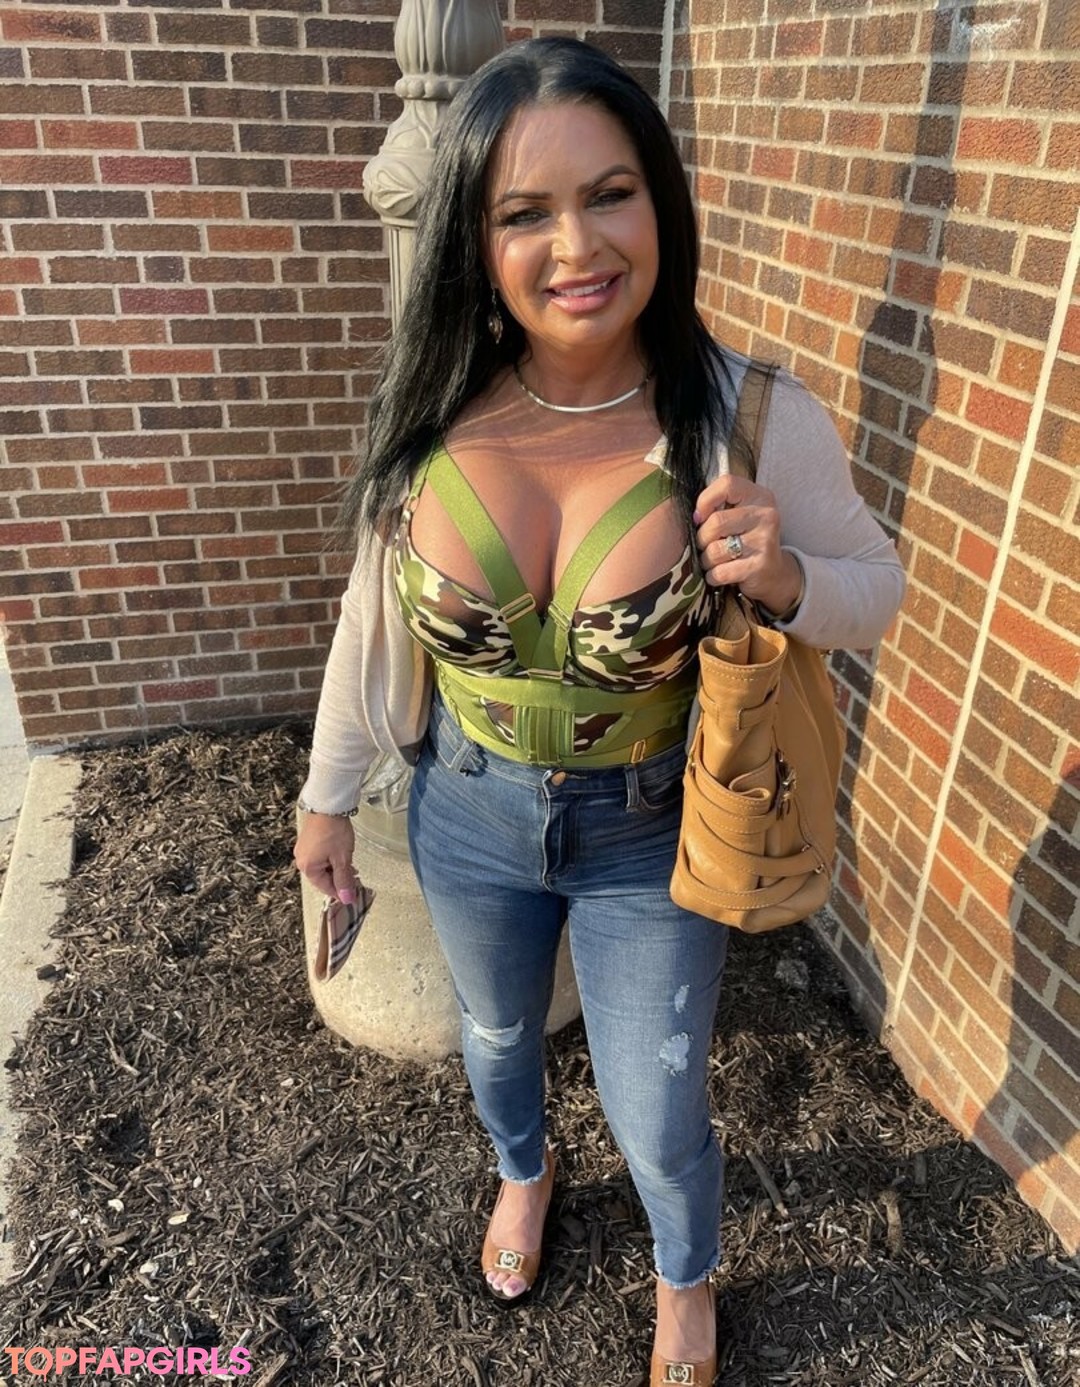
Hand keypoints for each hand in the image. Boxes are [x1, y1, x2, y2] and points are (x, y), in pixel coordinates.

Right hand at [293, 812, 360, 904]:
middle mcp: (302, 859)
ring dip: (336, 868)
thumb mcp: (342, 859)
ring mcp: (304, 849)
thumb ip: (344, 879)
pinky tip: (341, 854)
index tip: (353, 892)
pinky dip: (331, 858)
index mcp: (307, 867)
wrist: (327, 805)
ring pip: (322, 866)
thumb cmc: (333, 830)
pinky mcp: (308, 840)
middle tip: (355, 876)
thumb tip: (346, 898)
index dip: (341, 891)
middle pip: (323, 878)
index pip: (325, 887)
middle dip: (339, 878)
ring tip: (350, 863)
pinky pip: (320, 856)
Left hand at [693, 473, 800, 615]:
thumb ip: (718, 507)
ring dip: (706, 560)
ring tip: (714, 561)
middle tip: (705, 545)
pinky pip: (720, 572)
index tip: (699, 517)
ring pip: (715, 550)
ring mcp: (765, 541)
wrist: (774, 574)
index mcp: (759, 496)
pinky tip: (719, 574)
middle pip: (716, 522)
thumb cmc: (746, 540)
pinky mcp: (760, 566)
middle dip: (701, 538)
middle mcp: (766, 515)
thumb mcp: (738, 515)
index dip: (705, 500)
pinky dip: (712, 576)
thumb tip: (694, 516)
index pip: (727, 484)